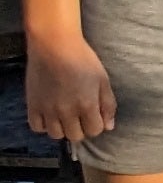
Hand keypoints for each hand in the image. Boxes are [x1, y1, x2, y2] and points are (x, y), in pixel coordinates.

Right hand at [24, 31, 113, 145]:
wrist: (54, 46)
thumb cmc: (83, 59)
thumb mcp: (103, 79)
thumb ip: (108, 104)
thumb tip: (109, 126)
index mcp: (86, 105)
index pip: (94, 130)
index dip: (97, 124)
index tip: (95, 116)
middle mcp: (66, 112)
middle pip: (75, 136)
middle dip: (81, 128)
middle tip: (80, 116)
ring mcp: (47, 110)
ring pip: (56, 135)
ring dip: (63, 128)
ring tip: (66, 116)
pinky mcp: (32, 106)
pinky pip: (37, 127)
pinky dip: (45, 125)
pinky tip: (50, 115)